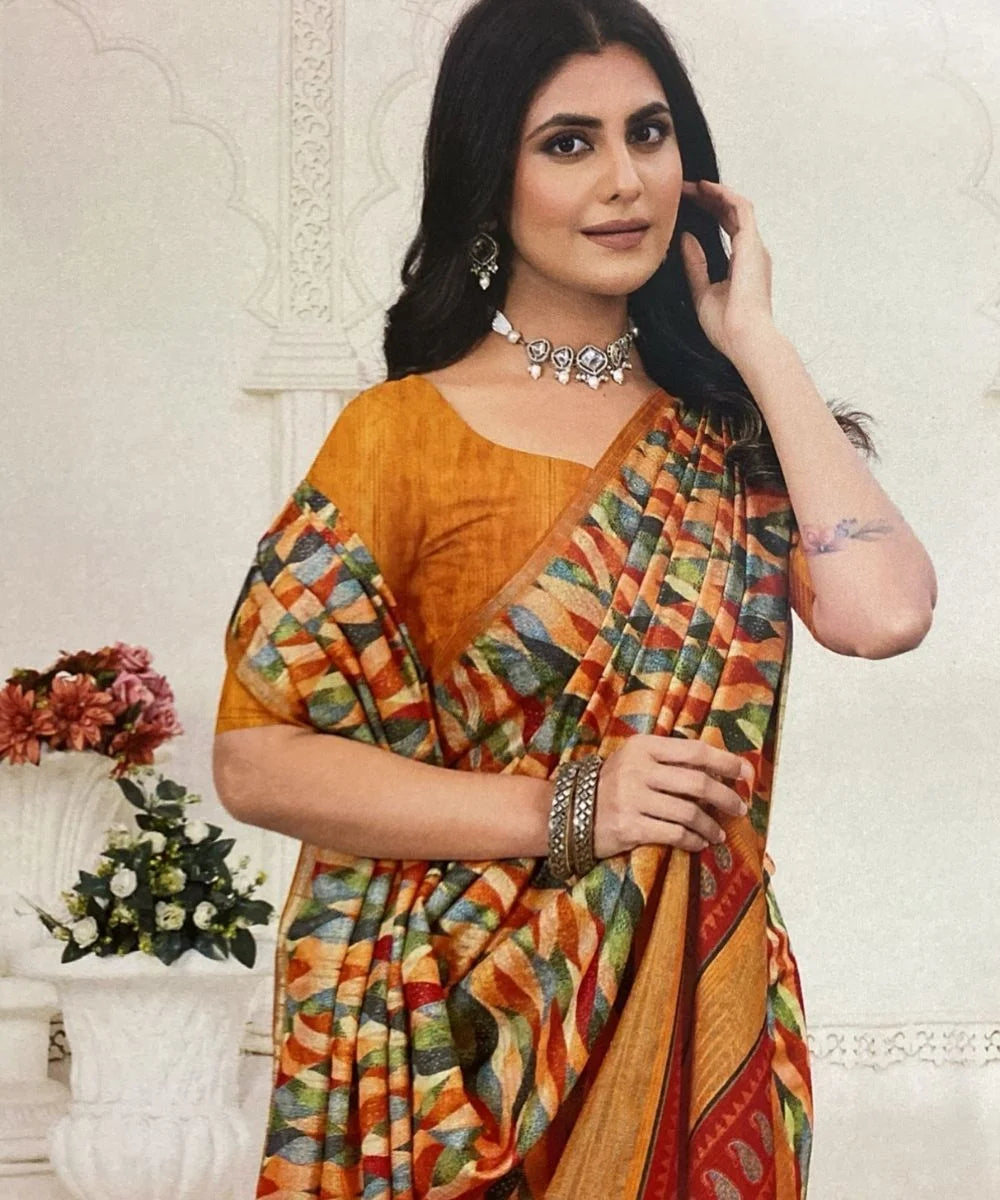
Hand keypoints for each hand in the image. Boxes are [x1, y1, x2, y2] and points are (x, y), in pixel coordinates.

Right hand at [592, 734, 752, 857]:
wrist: (569, 811)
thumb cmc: (612, 785)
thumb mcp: (636, 761)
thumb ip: (670, 761)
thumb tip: (719, 769)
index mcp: (644, 747)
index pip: (694, 751)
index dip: (726, 762)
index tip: (747, 773)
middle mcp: (638, 769)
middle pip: (697, 783)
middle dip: (726, 797)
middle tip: (740, 808)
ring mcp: (632, 799)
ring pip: (688, 812)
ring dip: (710, 825)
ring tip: (718, 832)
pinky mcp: (629, 827)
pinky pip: (673, 834)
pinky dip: (693, 840)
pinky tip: (700, 843)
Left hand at [678, 179, 777, 362]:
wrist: (744, 338)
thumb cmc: (726, 326)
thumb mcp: (702, 292)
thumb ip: (695, 265)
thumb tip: (685, 239)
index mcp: (742, 265)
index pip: (725, 229)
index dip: (708, 214)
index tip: (685, 206)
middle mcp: (752, 252)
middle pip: (731, 215)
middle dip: (709, 199)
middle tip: (685, 189)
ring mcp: (755, 247)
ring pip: (736, 207)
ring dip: (715, 193)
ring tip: (692, 185)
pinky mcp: (752, 244)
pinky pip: (741, 209)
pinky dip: (725, 196)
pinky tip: (705, 189)